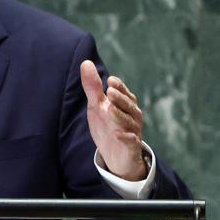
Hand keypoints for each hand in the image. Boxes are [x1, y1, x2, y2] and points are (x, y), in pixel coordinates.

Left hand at [80, 60, 146, 180]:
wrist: (117, 156)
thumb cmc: (108, 126)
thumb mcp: (98, 106)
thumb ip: (93, 87)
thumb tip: (86, 62)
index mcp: (126, 104)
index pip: (123, 92)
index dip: (118, 87)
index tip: (110, 81)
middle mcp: (132, 115)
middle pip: (128, 105)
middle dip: (120, 99)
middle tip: (110, 92)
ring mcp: (133, 131)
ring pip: (128, 122)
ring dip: (120, 116)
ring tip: (110, 110)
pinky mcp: (131, 146)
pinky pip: (130, 141)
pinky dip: (125, 138)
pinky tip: (117, 135)